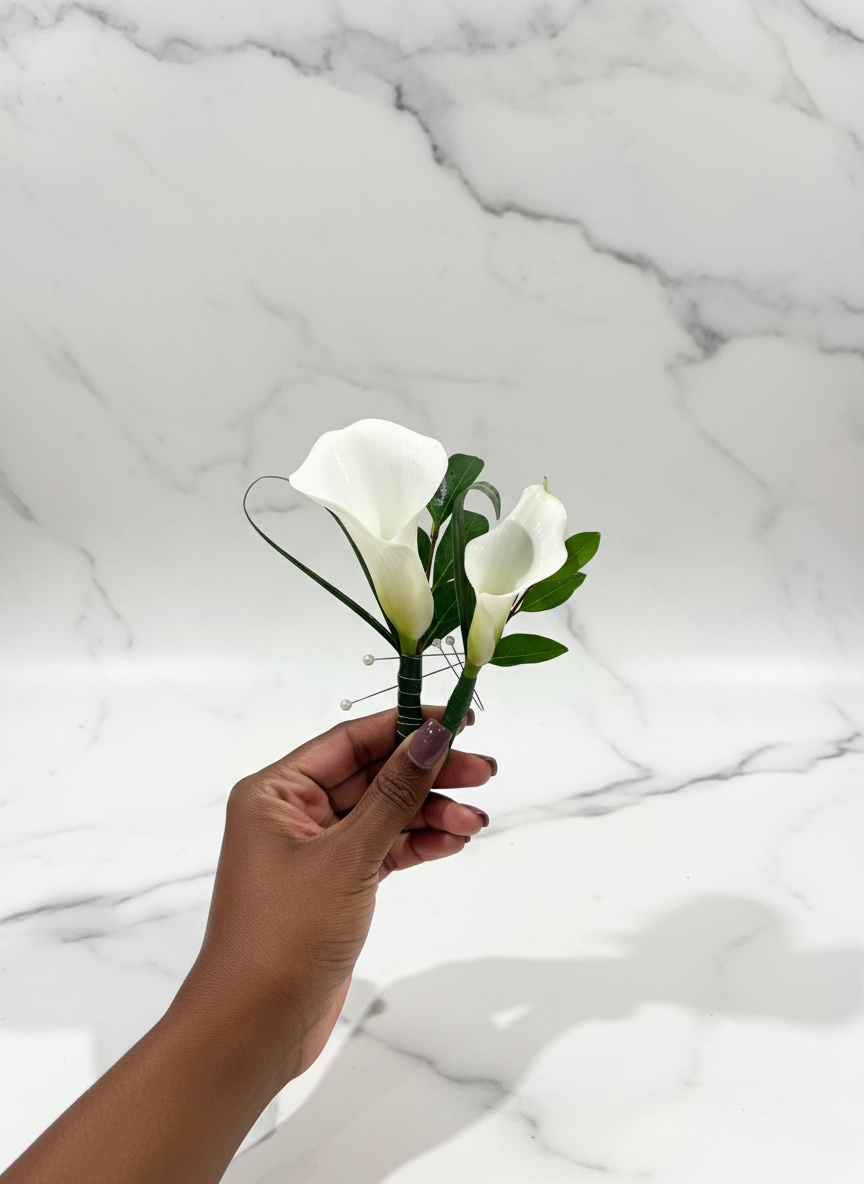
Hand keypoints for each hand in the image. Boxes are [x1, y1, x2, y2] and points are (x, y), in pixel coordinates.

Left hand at [175, 706, 494, 1084]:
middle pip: (373, 775)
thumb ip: (395, 793)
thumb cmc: (282, 936)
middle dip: (428, 774)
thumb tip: (431, 735)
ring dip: (430, 815)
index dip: (406, 726)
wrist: (254, 1026)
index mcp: (276, 791)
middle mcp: (292, 814)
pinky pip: (384, 849)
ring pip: (384, 814)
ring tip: (474, 824)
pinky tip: (451, 843)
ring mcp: (315, 851)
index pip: (351, 740)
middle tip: (484, 774)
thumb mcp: (347, 855)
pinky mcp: (335, 885)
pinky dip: (417, 845)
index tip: (458, 721)